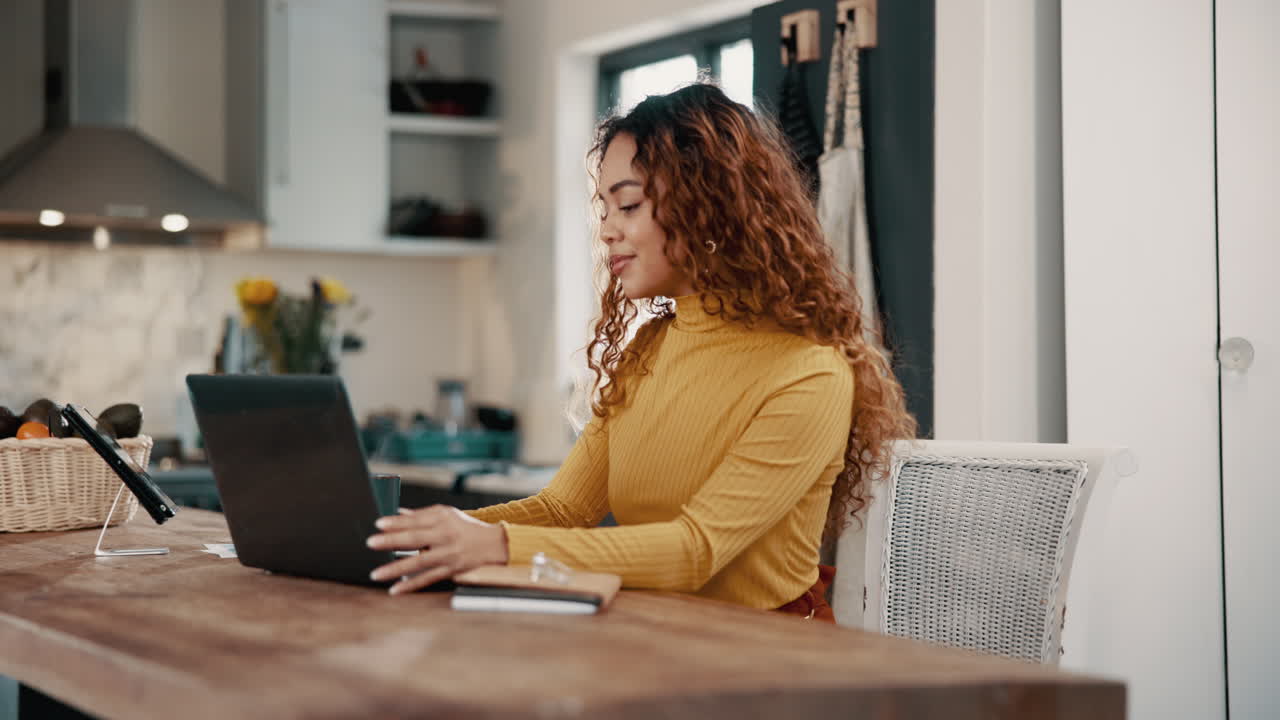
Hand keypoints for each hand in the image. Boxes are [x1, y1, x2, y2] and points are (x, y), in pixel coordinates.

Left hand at [366, 505, 507, 594]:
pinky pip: (428, 579)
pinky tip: (395, 590)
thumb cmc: (465, 527)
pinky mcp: (451, 571)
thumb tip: (396, 514)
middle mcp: (446, 536)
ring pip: (419, 562)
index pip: (415, 520)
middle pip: (415, 538)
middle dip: (392, 541)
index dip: (396, 522)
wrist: (494, 544)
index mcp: (443, 518)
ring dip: (396, 568)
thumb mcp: (446, 514)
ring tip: (376, 573)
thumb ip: (421, 516)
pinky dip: (410, 585)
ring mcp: (448, 555)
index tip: (378, 524)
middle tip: (371, 543)